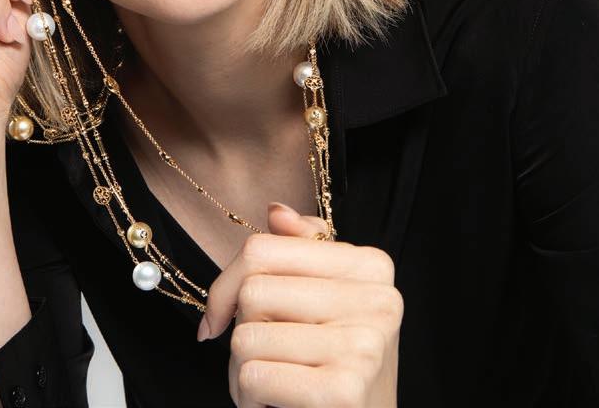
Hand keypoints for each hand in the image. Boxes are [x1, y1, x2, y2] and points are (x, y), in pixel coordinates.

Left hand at [198, 202, 401, 407]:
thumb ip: (303, 249)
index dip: (227, 283)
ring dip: (241, 370)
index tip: (221, 313)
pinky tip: (274, 403)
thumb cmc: (334, 364)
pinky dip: (248, 396)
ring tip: (272, 381)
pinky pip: (253, 376)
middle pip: (253, 291)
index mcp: (371, 265)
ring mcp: (364, 345)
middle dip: (240, 331)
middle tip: (264, 356)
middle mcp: (377, 299)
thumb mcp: (325, 298)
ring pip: (246, 336)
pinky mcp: (344, 391)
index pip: (264, 247)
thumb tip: (276, 210)